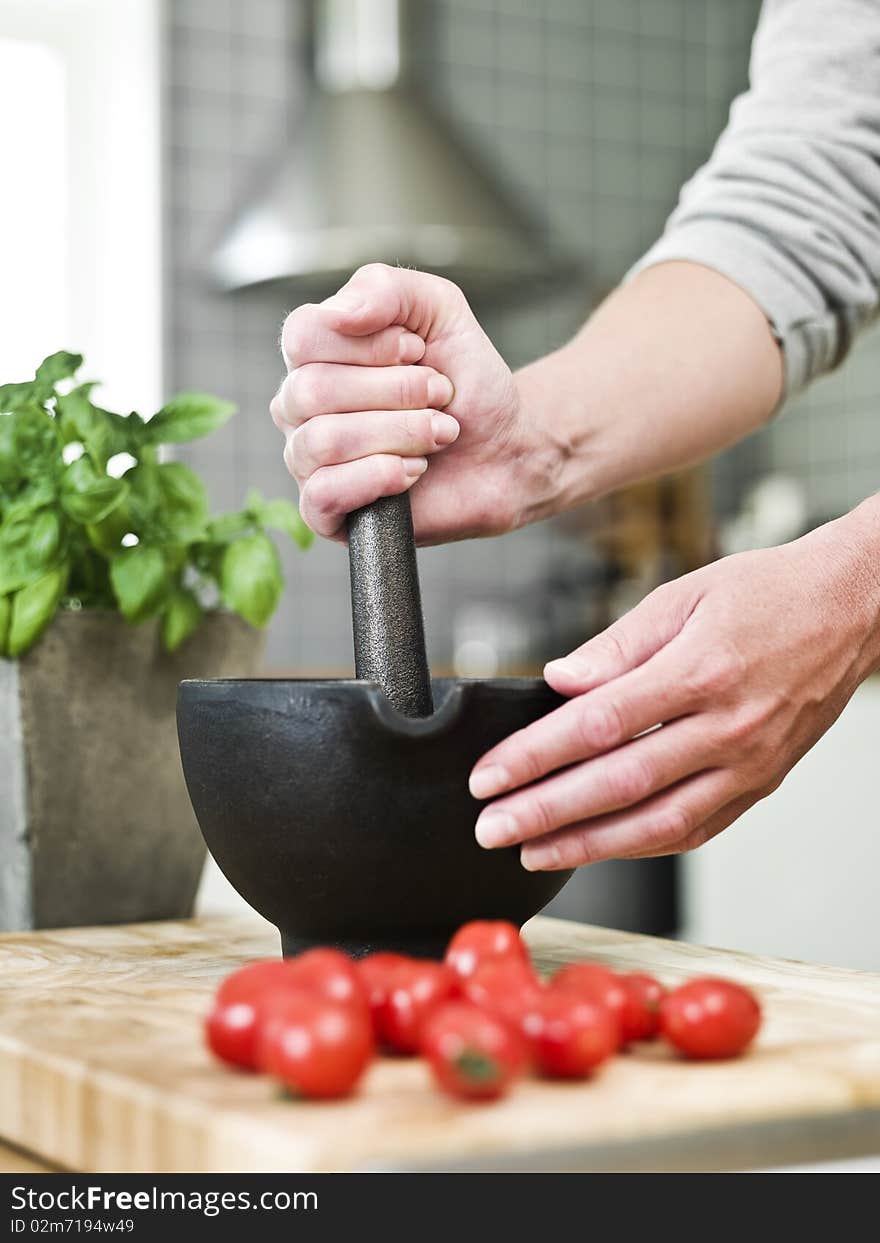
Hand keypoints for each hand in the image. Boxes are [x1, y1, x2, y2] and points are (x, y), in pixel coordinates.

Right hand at [272, 263, 551, 542]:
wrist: (507, 448)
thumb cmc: (467, 382)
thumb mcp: (438, 309)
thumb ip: (385, 288)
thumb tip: (339, 314)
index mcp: (314, 355)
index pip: (302, 337)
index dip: (369, 345)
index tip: (419, 352)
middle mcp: (299, 407)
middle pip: (312, 390)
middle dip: (396, 392)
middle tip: (440, 397)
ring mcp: (307, 461)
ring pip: (323, 441)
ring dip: (399, 433)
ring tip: (438, 434)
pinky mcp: (325, 512)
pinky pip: (323, 493)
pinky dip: (379, 477)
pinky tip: (414, 471)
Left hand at [469, 513, 879, 870]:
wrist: (854, 607)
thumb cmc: (768, 592)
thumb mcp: (684, 594)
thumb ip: (617, 645)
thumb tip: (560, 681)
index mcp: (700, 670)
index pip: (598, 725)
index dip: (534, 756)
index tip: (488, 776)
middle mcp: (728, 726)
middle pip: (619, 782)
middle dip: (545, 811)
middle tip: (490, 827)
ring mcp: (749, 763)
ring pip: (657, 821)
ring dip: (587, 844)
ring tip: (531, 852)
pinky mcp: (762, 783)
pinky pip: (696, 828)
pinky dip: (642, 844)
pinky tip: (599, 848)